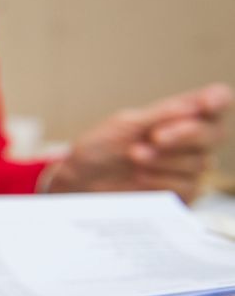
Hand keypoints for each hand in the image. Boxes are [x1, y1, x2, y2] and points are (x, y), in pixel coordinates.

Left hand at [46, 83, 232, 201]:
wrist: (79, 182)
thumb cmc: (100, 149)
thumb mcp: (124, 125)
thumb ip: (159, 116)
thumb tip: (192, 106)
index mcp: (178, 115)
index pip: (215, 102)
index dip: (217, 101)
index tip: (205, 105)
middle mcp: (189, 141)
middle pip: (213, 133)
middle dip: (184, 134)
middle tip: (154, 137)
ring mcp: (187, 168)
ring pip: (198, 162)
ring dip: (163, 159)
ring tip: (133, 156)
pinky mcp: (182, 194)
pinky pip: (187, 185)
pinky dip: (161, 178)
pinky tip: (139, 176)